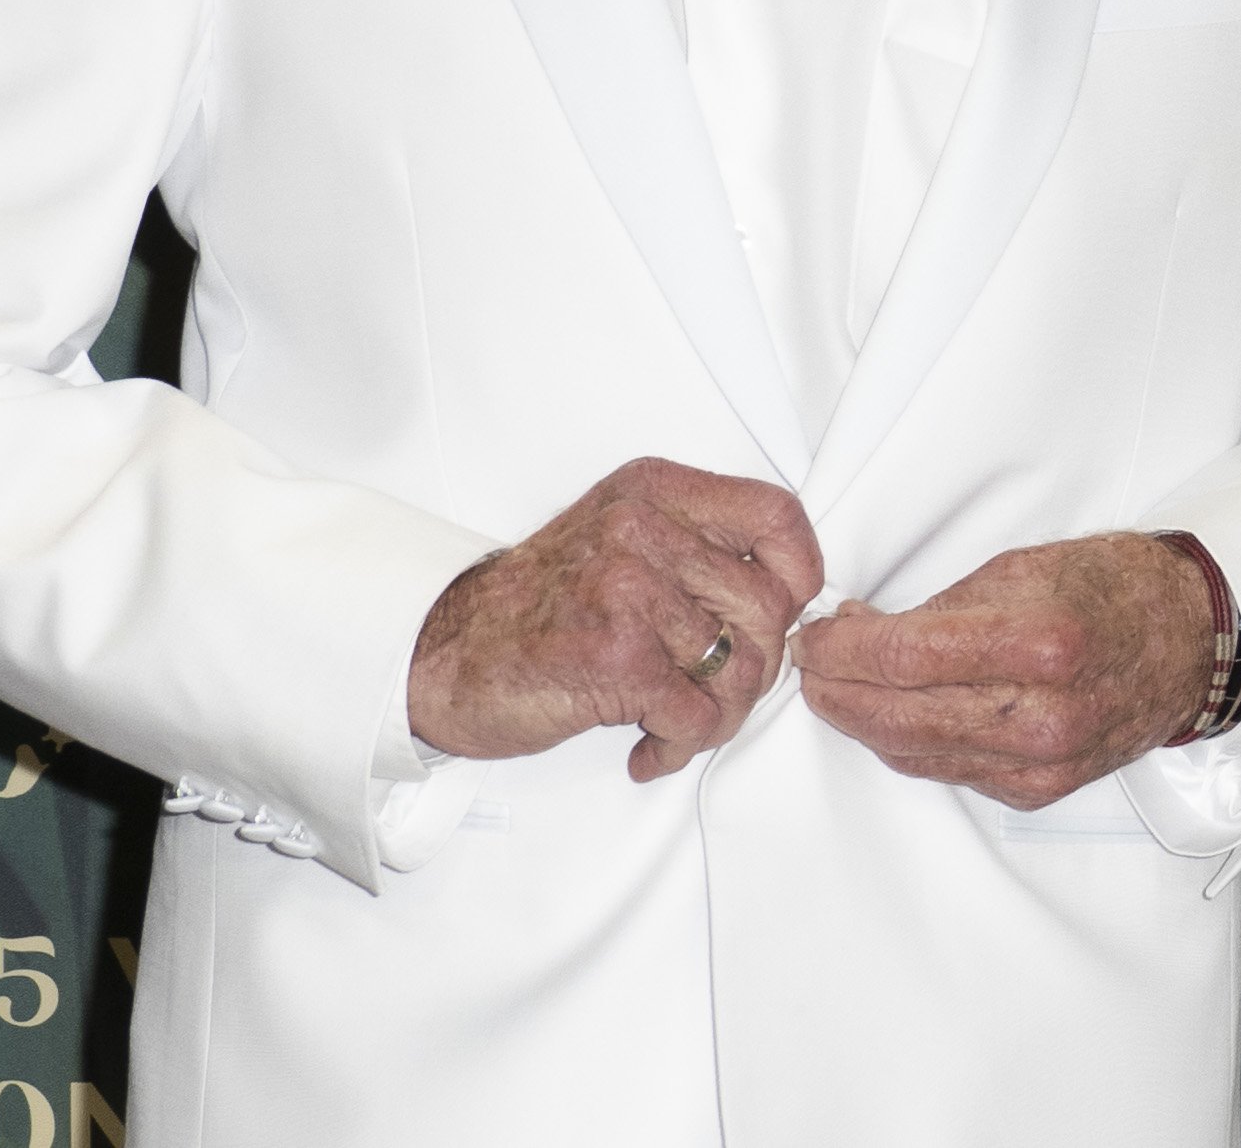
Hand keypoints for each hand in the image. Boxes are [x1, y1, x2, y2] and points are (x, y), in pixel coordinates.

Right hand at [408, 457, 822, 781]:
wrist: (440, 655)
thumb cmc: (536, 605)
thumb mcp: (618, 537)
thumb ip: (697, 547)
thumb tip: (789, 596)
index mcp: (656, 492)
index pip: (777, 515)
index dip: (800, 572)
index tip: (782, 612)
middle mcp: (645, 530)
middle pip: (768, 605)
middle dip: (754, 666)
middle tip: (714, 692)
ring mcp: (630, 591)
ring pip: (740, 667)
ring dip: (717, 715)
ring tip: (677, 723)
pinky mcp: (615, 658)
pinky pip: (698, 715)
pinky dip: (681, 745)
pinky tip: (650, 748)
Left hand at [792, 531, 1216, 807]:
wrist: (1188, 642)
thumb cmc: (1114, 588)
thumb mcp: (1026, 565)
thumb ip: (942, 606)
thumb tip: (863, 631)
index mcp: (1039, 642)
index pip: (903, 657)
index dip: (840, 649)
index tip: (814, 635)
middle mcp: (1041, 715)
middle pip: (896, 715)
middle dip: (836, 690)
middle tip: (810, 663)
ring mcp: (1039, 763)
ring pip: (913, 753)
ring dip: (864, 720)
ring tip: (841, 685)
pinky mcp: (1037, 789)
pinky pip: (948, 771)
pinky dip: (909, 743)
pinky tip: (894, 713)